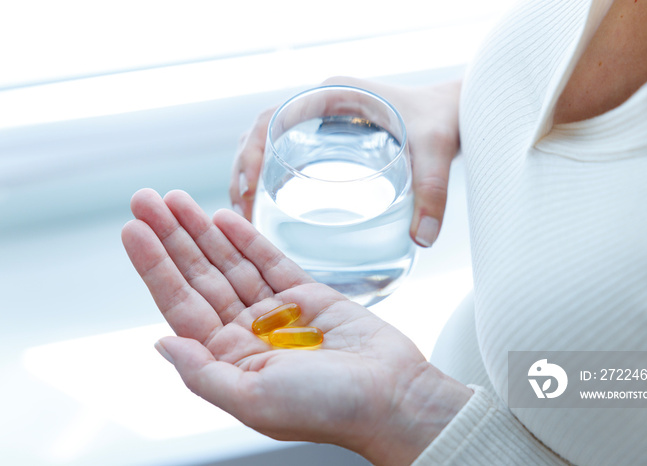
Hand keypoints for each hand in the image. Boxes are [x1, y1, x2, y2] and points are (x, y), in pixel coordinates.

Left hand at [122, 188, 469, 464]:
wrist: (392, 397)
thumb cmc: (328, 409)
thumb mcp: (253, 400)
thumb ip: (202, 373)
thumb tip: (161, 342)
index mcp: (229, 359)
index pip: (180, 304)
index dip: (154, 266)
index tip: (133, 230)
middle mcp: (247, 333)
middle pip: (199, 276)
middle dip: (171, 237)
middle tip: (145, 200)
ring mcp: (277, 312)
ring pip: (230, 263)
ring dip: (202, 231)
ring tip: (176, 200)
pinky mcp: (308, 295)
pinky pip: (269, 261)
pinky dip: (246, 239)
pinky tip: (225, 217)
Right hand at [230, 77, 461, 247]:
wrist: (456, 109)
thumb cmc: (444, 118)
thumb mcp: (437, 150)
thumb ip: (433, 192)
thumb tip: (422, 240)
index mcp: (334, 94)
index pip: (273, 117)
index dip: (252, 153)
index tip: (249, 191)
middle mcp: (323, 104)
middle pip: (263, 133)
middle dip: (244, 171)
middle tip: (243, 214)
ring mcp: (324, 120)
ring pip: (271, 143)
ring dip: (253, 174)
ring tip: (249, 215)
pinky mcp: (331, 138)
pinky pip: (290, 153)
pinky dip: (274, 177)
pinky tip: (275, 208)